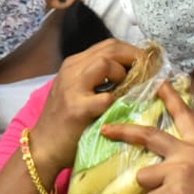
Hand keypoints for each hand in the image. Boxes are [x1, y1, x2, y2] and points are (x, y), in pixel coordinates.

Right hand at [30, 39, 141, 170]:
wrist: (44, 148)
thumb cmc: (66, 122)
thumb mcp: (78, 91)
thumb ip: (98, 79)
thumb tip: (133, 73)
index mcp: (73, 64)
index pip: (109, 45)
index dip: (133, 51)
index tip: (148, 63)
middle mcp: (71, 70)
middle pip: (110, 49)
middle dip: (135, 57)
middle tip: (150, 72)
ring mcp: (72, 88)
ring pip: (105, 63)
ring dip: (123, 73)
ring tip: (130, 89)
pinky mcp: (77, 109)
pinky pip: (105, 97)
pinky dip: (118, 100)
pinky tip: (120, 108)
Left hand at [100, 82, 193, 193]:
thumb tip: (173, 157)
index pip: (184, 116)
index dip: (170, 98)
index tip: (158, 84)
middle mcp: (189, 152)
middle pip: (149, 136)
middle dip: (124, 132)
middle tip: (107, 130)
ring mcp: (179, 171)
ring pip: (144, 176)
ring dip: (152, 189)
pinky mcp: (171, 192)